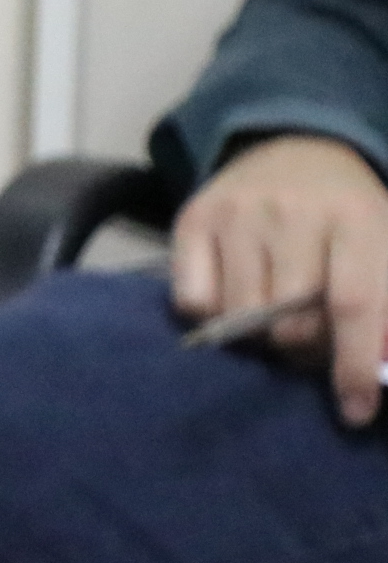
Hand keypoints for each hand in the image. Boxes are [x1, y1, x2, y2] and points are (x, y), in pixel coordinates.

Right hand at [171, 132, 387, 424]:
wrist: (297, 150)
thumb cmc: (350, 219)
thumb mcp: (386, 250)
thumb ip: (384, 309)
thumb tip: (379, 373)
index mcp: (357, 217)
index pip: (354, 305)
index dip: (354, 367)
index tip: (354, 412)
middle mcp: (293, 210)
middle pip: (290, 319)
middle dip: (302, 351)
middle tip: (308, 346)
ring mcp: (237, 212)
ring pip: (238, 316)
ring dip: (257, 337)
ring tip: (271, 320)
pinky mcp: (192, 218)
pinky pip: (192, 301)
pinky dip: (211, 315)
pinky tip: (232, 296)